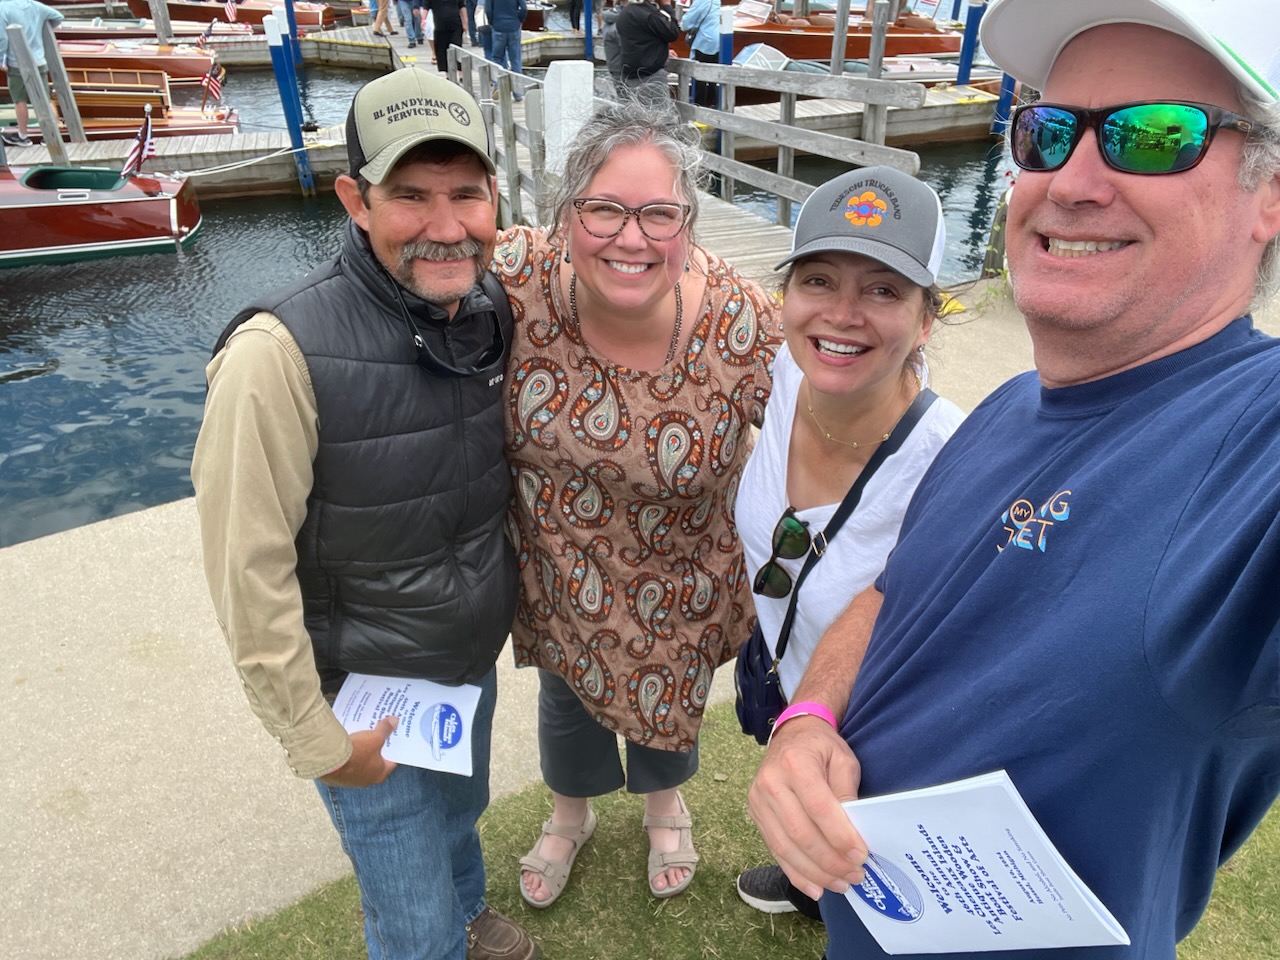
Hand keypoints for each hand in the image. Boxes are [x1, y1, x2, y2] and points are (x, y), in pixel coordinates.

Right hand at [318, 715, 398, 786]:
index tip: (392, 739)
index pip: (391, 761)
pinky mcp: (337, 778)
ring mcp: (351, 780)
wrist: (330, 759)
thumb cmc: (357, 752)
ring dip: (360, 754)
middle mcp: (366, 781)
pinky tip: (345, 745)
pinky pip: (344, 765)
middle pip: (375, 762)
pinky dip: (346, 757)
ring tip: (360, 738)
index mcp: (380, 774)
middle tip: (376, 736)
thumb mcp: (375, 737)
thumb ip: (385, 729)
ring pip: (359, 764)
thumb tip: (394, 721)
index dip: (392, 749)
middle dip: (375, 750)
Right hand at [747, 715, 866, 900]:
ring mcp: (758, 800)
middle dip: (830, 861)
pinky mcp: (755, 815)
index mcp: (795, 763)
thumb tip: (853, 832)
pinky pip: (775, 850)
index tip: (861, 856)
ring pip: (785, 847)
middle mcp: (770, 782)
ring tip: (841, 884)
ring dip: (815, 873)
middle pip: (800, 832)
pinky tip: (816, 887)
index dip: (840, 836)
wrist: (791, 735)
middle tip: (856, 875)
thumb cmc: (821, 747)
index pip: (818, 807)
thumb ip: (847, 792)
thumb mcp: (843, 760)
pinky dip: (796, 873)